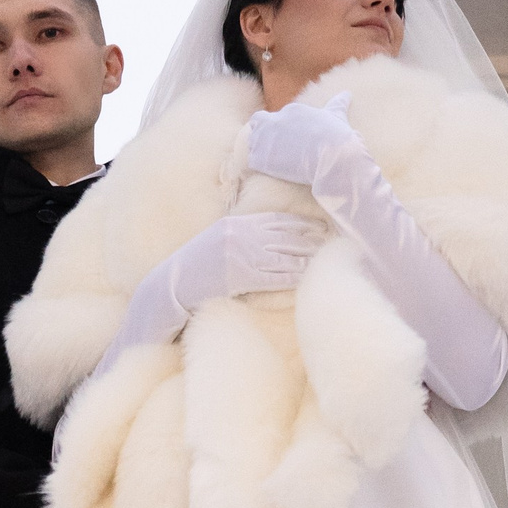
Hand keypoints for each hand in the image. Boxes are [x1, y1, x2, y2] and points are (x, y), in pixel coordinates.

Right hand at [164, 212, 326, 313]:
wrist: (173, 286)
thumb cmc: (196, 269)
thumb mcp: (219, 243)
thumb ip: (242, 237)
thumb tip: (263, 240)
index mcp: (238, 226)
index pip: (277, 221)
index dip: (301, 224)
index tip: (320, 226)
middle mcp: (243, 236)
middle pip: (285, 235)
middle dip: (311, 238)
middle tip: (334, 240)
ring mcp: (243, 255)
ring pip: (284, 254)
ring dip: (308, 256)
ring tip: (327, 258)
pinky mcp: (242, 275)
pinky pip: (274, 274)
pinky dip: (293, 274)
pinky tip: (308, 275)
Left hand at [244, 99, 374, 196]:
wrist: (333, 157)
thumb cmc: (338, 137)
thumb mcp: (337, 115)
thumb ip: (337, 103)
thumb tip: (346, 93)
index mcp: (293, 110)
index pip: (277, 115)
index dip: (280, 129)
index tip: (289, 141)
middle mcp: (277, 120)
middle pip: (259, 123)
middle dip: (263, 135)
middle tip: (274, 150)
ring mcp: (267, 137)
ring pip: (252, 140)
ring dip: (258, 149)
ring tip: (271, 161)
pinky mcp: (262, 157)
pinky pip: (251, 159)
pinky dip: (257, 165)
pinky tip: (270, 171)